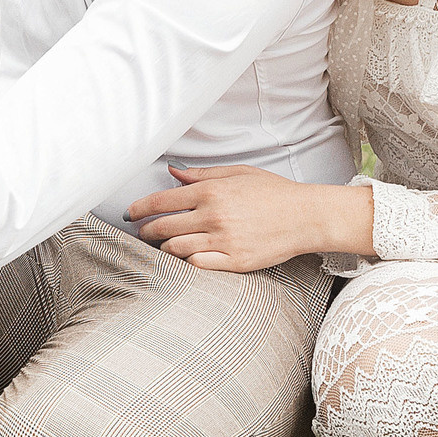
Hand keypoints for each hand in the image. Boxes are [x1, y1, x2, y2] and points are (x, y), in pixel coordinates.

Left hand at [124, 166, 372, 272]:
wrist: (306, 217)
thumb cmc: (274, 193)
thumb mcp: (238, 174)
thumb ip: (202, 175)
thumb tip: (173, 171)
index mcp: (211, 192)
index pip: (161, 201)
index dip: (139, 208)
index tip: (130, 213)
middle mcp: (213, 217)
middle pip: (163, 228)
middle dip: (146, 231)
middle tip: (142, 233)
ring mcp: (223, 242)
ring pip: (175, 249)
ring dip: (163, 248)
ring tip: (163, 246)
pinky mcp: (234, 262)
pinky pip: (197, 265)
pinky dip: (186, 261)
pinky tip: (185, 257)